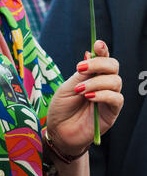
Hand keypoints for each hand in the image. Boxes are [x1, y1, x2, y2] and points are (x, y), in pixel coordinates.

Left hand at [46, 40, 122, 155]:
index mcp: (92, 74)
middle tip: (80, 68)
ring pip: (115, 81)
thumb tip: (90, 54)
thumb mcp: (68, 86)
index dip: (102, 49)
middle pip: (113, 66)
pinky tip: (89, 97)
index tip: (97, 44)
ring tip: (79, 90)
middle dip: (99, 63)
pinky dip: (103, 94)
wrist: (58, 132)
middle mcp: (103, 83)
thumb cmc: (61, 108)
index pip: (103, 58)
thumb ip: (81, 73)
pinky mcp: (111, 112)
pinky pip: (116, 98)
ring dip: (96, 82)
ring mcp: (108, 97)